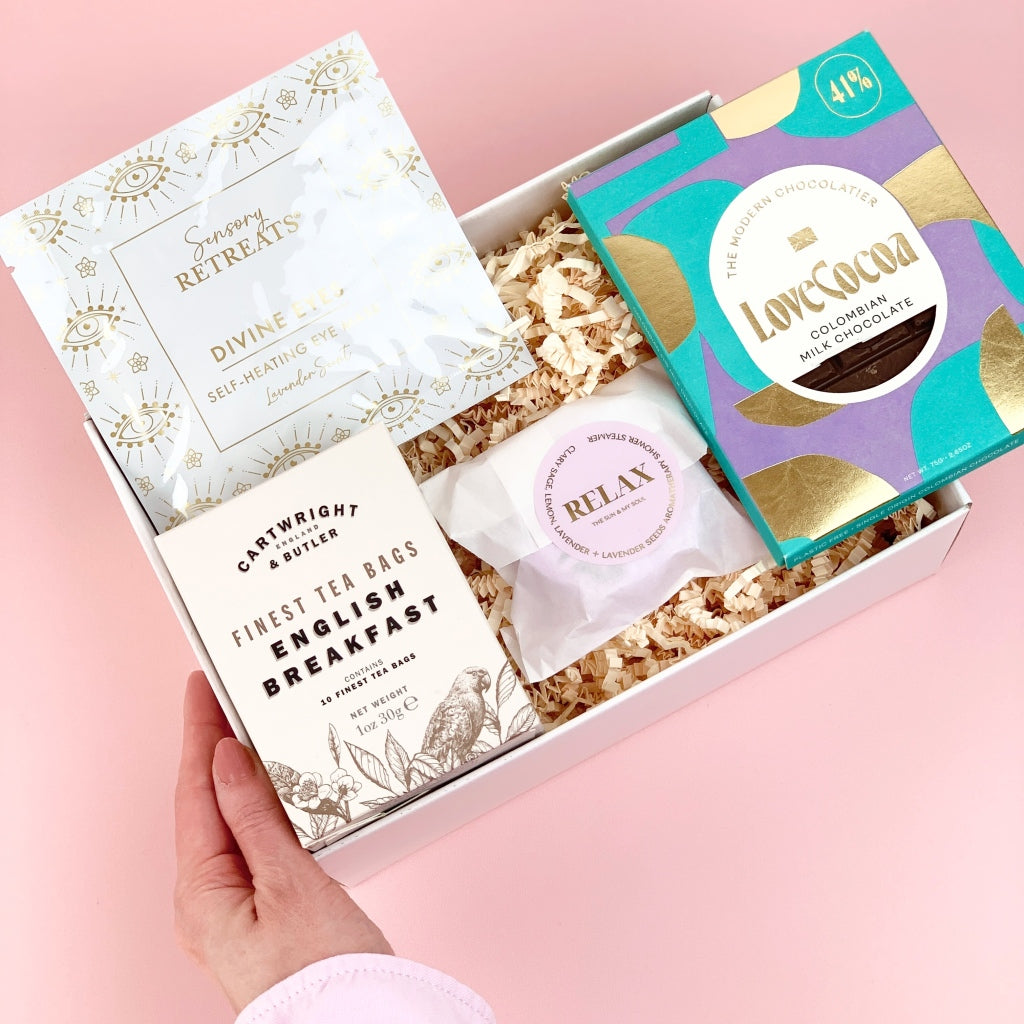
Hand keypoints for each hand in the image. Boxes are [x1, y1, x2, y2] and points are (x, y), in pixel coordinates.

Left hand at [174, 670, 392, 1011]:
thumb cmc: (320, 970)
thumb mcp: (289, 882)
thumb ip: (254, 817)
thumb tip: (223, 759)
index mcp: (203, 891)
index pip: (195, 791)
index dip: (198, 733)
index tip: (201, 686)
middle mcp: (207, 899)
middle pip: (206, 804)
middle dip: (212, 747)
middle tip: (224, 696)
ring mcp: (234, 908)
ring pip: (230, 823)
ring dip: (238, 775)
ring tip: (247, 728)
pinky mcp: (262, 913)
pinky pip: (252, 845)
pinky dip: (261, 808)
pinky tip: (275, 790)